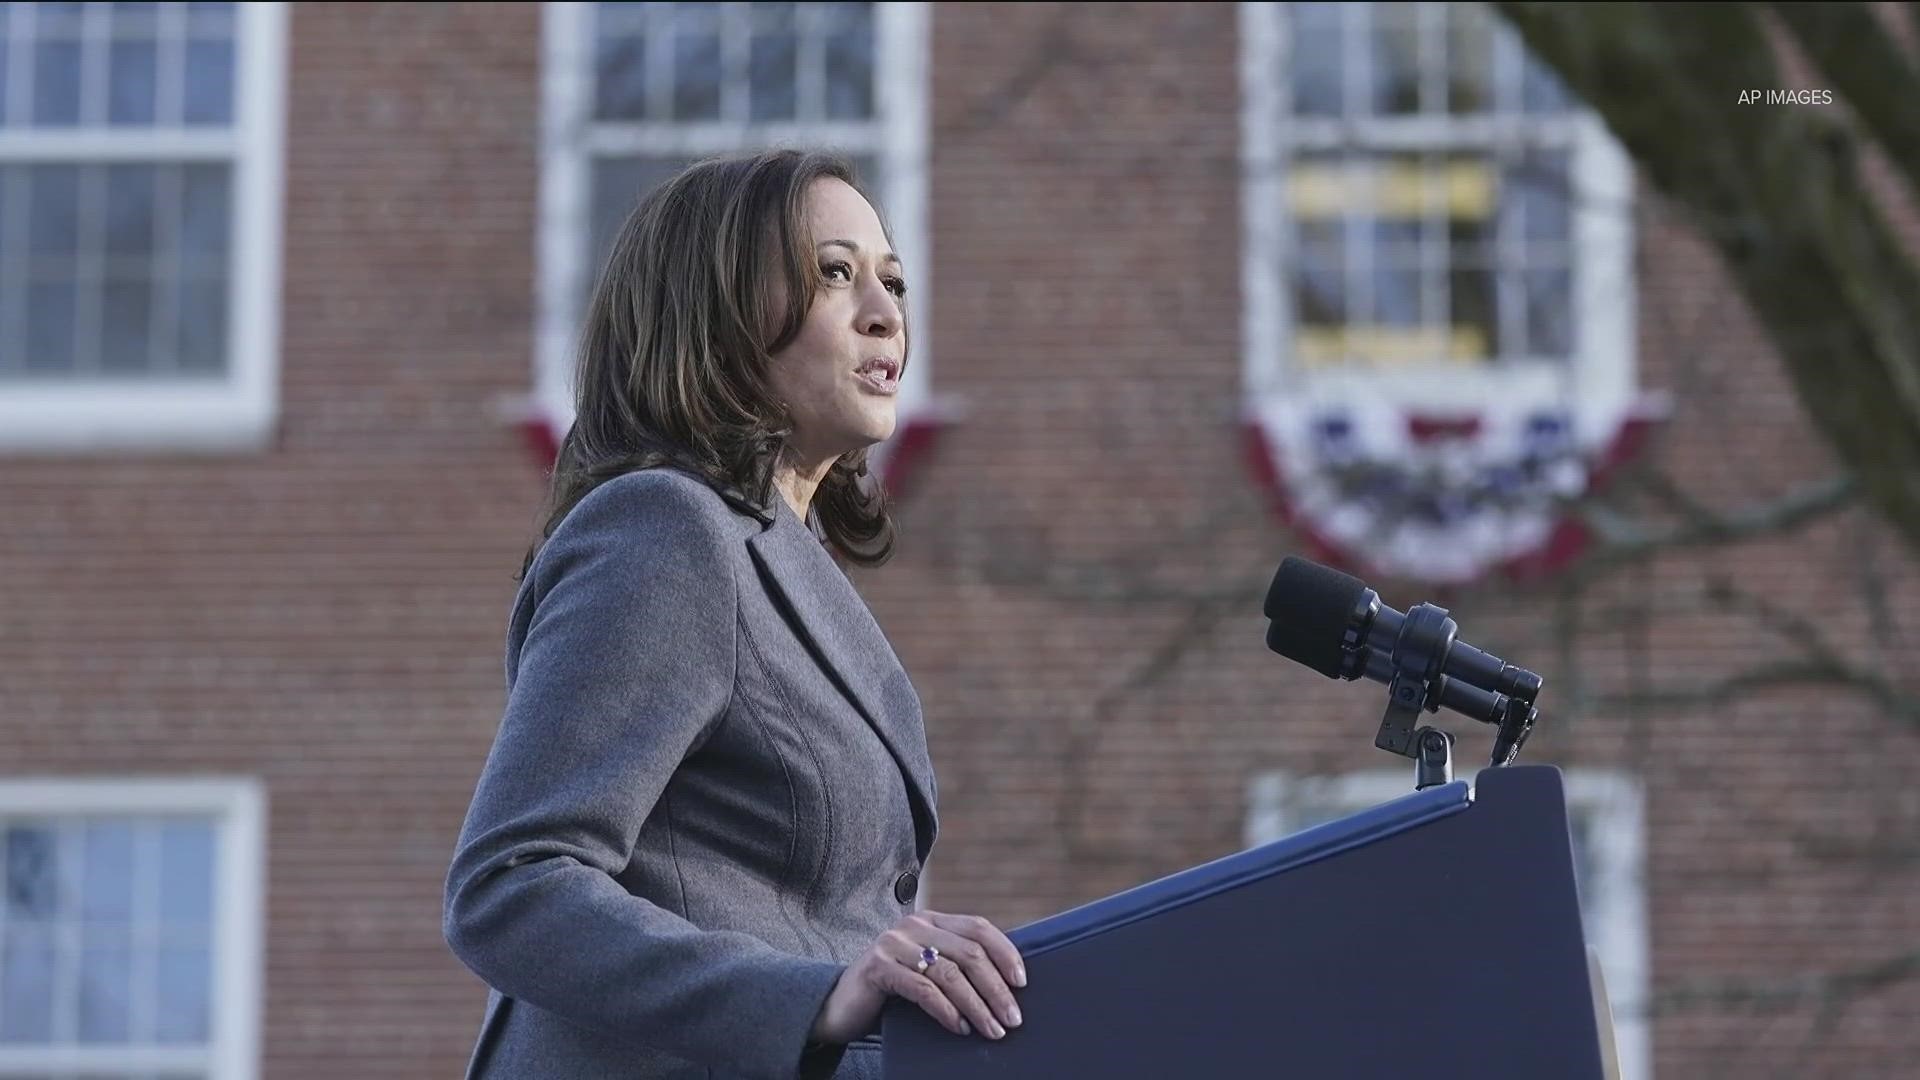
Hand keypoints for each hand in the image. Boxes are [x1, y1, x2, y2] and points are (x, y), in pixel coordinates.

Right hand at [809, 911, 1026, 1043]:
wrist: (840, 1007)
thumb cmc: (893, 994)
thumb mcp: (928, 971)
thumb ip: (956, 966)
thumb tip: (1008, 987)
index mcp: (931, 920)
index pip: (979, 927)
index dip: (1005, 953)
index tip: (1023, 983)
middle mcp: (914, 925)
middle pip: (969, 953)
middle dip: (996, 989)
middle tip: (1013, 1019)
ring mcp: (894, 942)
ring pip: (949, 974)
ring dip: (977, 1006)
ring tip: (992, 1030)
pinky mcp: (878, 966)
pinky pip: (923, 989)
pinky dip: (946, 1010)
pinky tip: (959, 1028)